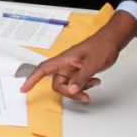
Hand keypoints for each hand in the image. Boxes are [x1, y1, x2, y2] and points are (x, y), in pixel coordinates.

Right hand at [20, 11, 136, 100]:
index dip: (32, 79)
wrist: (112, 40)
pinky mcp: (79, 71)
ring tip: (94, 83)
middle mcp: (65, 64)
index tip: (24, 88)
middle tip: (83, 96)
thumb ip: (81, 78)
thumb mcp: (92, 63)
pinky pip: (76, 83)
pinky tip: (95, 81)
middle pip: (58, 83)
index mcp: (64, 59)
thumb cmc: (102, 45)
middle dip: (69, 92)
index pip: (43, 69)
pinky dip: (85, 85)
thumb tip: (71, 90)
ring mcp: (72, 68)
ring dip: (79, 89)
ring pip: (68, 85)